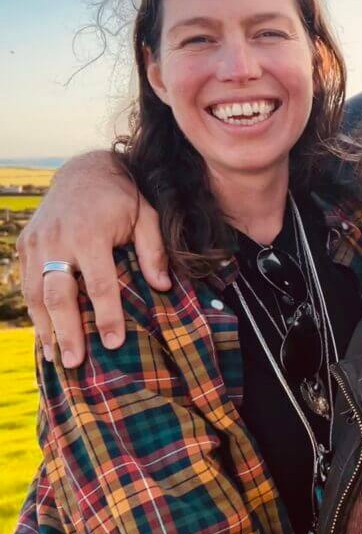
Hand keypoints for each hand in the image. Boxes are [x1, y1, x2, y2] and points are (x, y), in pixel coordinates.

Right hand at [17, 151, 170, 366]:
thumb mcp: (147, 216)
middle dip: (66, 331)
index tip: (113, 344)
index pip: (99, 284)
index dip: (106, 316)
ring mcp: (36, 242)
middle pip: (58, 295)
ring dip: (45, 328)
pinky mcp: (25, 244)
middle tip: (75, 362)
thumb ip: (154, 251)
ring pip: (35, 293)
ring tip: (56, 357)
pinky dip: (34, 311)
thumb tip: (163, 287)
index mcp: (90, 233)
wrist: (84, 170)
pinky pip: (27, 283)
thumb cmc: (122, 197)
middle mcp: (57, 240)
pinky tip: (45, 333)